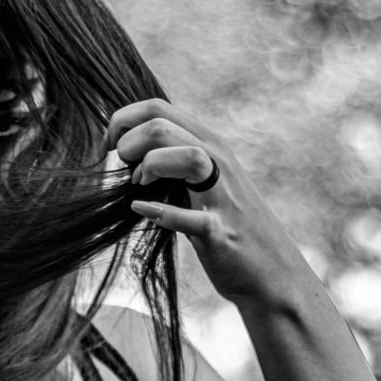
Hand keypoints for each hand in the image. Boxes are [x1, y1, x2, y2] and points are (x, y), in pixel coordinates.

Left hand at [106, 99, 311, 311]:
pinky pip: (190, 218)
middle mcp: (219, 161)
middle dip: (128, 143)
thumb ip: (174, 161)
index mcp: (210, 144)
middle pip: (162, 125)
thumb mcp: (203, 182)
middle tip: (122, 170)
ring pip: (188, 156)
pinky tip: (141, 208)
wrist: (271, 272)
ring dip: (151, 165)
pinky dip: (161, 212)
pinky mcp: (220, 233)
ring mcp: (222, 196)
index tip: (109, 146)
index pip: (158, 108)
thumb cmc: (226, 225)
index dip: (123, 121)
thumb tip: (128, 152)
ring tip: (139, 185)